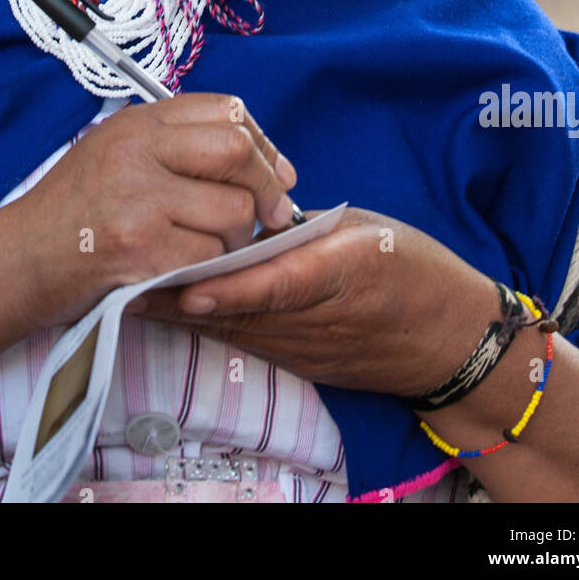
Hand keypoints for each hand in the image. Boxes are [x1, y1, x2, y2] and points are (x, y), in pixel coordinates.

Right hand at [0, 93, 298, 330]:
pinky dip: (210, 269)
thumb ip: (175, 144)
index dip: (262, 142)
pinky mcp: (140, 251)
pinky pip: (210, 257)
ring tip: (210, 246)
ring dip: (236, 237)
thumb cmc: (71, 212)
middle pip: (237, 152)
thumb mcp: (114, 151)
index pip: (226, 110)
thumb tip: (260, 155)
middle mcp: (137, 153)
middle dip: (266, 186)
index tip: (274, 170)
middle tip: (273, 213)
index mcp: (137, 123)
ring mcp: (139, 201)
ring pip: (233, 211)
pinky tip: (186, 269)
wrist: (16, 263)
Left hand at [128, 207, 498, 396]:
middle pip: (240, 312)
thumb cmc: (413, 270)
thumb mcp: (367, 230)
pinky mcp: (298, 362)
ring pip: (233, 331)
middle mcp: (316, 319)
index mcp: (340, 272)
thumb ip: (307, 227)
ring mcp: (304, 348)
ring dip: (182, 314)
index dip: (228, 286)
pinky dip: (207, 325)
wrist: (451, 340)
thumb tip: (249, 217)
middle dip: (181, 296)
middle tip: (127, 272)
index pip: (277, 284)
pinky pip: (244, 342)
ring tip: (129, 288)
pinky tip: (171, 311)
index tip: (185, 281)